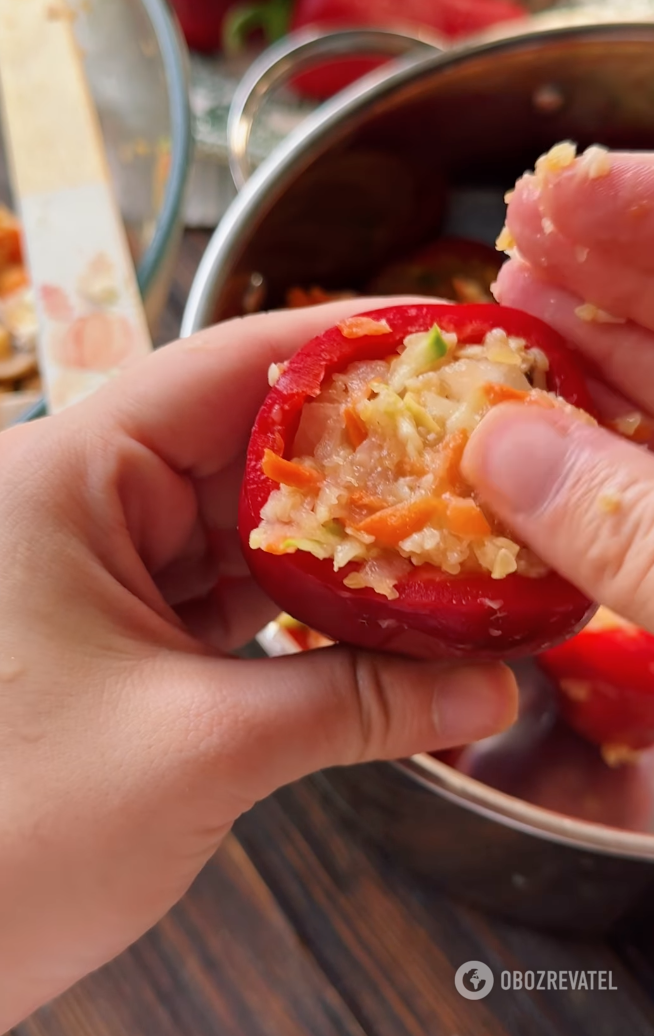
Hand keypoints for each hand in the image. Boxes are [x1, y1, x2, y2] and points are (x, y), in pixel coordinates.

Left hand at [0, 298, 516, 1030]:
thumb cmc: (7, 835)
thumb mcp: (201, 749)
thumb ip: (357, 705)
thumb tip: (487, 686)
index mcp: (64, 479)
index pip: (220, 373)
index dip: (338, 353)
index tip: (437, 352)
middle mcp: (79, 503)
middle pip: (244, 448)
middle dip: (356, 467)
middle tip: (468, 470)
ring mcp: (101, 567)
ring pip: (244, 527)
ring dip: (336, 549)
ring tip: (441, 545)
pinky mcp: (123, 629)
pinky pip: (229, 590)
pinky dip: (301, 606)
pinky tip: (377, 618)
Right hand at [463, 149, 653, 631]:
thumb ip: (625, 526)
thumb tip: (497, 447)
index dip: (647, 215)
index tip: (560, 189)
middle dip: (605, 270)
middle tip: (516, 239)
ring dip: (594, 348)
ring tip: (512, 309)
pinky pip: (652, 476)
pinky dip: (597, 449)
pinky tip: (540, 427)